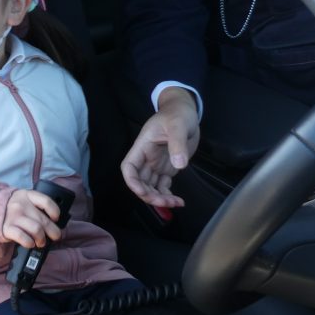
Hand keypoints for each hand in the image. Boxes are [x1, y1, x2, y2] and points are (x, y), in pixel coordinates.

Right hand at [1, 188, 62, 248]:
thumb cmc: (15, 208)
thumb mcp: (25, 200)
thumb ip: (37, 206)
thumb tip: (54, 222)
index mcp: (28, 195)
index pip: (47, 201)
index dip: (55, 212)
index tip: (55, 219)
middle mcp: (21, 204)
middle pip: (44, 220)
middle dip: (53, 232)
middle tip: (54, 237)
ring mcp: (14, 216)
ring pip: (36, 230)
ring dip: (42, 239)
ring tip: (41, 242)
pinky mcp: (7, 228)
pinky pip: (23, 238)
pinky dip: (30, 243)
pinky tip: (30, 243)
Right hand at [120, 87, 199, 207]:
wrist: (185, 111)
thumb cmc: (178, 114)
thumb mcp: (177, 125)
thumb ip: (177, 144)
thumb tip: (179, 165)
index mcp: (143, 146)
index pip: (129, 167)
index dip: (132, 182)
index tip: (144, 192)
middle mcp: (147, 158)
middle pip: (140, 182)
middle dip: (150, 195)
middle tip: (168, 203)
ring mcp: (156, 164)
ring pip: (151, 187)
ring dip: (160, 198)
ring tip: (177, 203)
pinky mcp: (167, 167)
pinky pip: (163, 186)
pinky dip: (168, 195)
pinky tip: (178, 201)